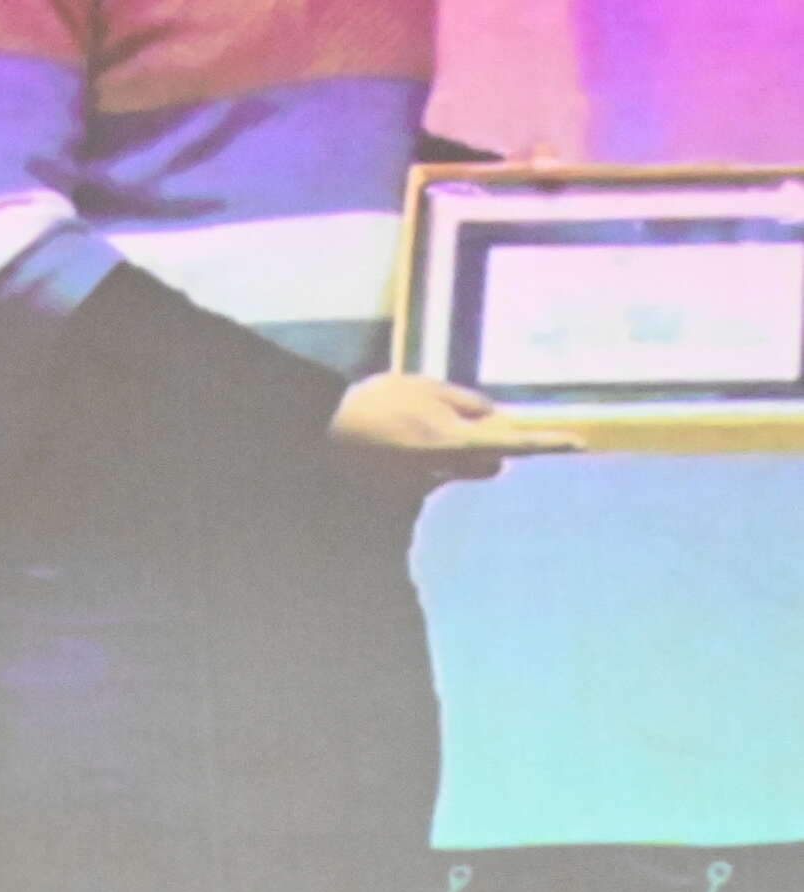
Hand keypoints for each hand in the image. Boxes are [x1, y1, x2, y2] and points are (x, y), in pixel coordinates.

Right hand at [330, 372, 581, 479]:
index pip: (513, 442)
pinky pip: (426, 477)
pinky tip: (389, 444)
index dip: (546, 443)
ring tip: (410, 427)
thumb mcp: (426, 386)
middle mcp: (442, 469)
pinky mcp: (400, 495)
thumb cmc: (374, 402)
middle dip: (487, 447)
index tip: (580, 444)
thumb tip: (494, 418)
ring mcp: (420, 485)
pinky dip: (418, 462)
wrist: (320, 431)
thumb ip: (466, 402)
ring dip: (450, 454)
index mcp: (452, 440)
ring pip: (457, 470)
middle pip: (489, 462)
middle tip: (463, 420)